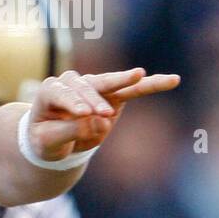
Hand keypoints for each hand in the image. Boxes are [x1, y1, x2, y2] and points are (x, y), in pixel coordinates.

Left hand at [27, 68, 180, 162]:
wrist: (54, 141)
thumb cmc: (46, 139)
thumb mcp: (49, 142)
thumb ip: (70, 131)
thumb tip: (99, 122)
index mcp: (49, 91)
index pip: (62, 94)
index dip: (73, 103)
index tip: (84, 113)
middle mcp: (71, 83)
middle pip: (86, 86)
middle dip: (95, 99)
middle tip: (104, 113)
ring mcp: (93, 86)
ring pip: (113, 83)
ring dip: (127, 81)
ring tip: (140, 75)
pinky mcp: (112, 94)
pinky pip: (133, 89)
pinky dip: (151, 85)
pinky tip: (172, 80)